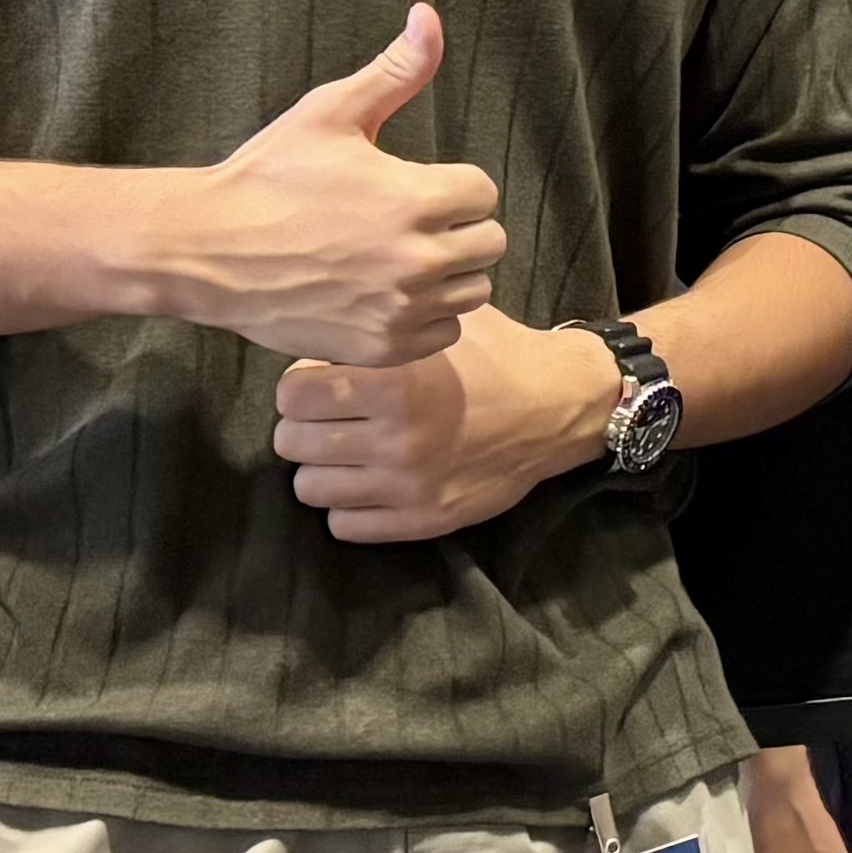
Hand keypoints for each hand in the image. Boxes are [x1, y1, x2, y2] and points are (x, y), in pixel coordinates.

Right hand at [160, 6, 504, 364]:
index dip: (452, 186)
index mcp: (417, 200)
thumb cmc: (268, 176)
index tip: (414, 187)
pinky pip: (443, 334)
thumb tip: (429, 16)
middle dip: (458, 229)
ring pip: (472, 292)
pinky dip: (425, 318)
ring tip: (399, 258)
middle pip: (489, 244)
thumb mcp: (330, 113)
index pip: (483, 193)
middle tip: (409, 223)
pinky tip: (388, 295)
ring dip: (448, 275)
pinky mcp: (382, 347)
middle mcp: (418, 260)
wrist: (207, 250)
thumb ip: (394, 71)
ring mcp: (401, 309)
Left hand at [273, 304, 616, 543]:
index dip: (300, 385)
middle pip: (292, 442)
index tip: (318, 382)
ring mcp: (409, 486)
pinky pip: (343, 525)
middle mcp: (397, 439)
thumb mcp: (438, 327)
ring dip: (322, 467)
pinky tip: (368, 482)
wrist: (560, 406)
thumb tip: (315, 335)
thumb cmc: (495, 356)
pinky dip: (347, 504)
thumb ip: (377, 332)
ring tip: (346, 451)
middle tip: (330, 417)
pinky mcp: (424, 520)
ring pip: (309, 488)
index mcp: (396, 384)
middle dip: (304, 426)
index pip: (291, 395)